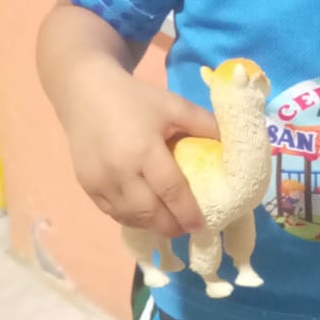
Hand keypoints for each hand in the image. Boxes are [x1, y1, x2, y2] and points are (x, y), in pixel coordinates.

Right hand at [63, 61, 217, 235]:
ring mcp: (100, 181)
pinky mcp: (87, 186)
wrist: (85, 92)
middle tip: (187, 228)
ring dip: (152, 226)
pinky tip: (145, 216)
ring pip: (130, 217)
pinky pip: (112, 212)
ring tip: (170, 225)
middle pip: (149, 212)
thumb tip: (233, 145)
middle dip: (171, 226)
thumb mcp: (173, 106)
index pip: (171, 191)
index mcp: (144, 149)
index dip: (188, 212)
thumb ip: (205, 124)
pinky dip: (132, 219)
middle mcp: (119, 171)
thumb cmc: (134, 99)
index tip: (202, 225)